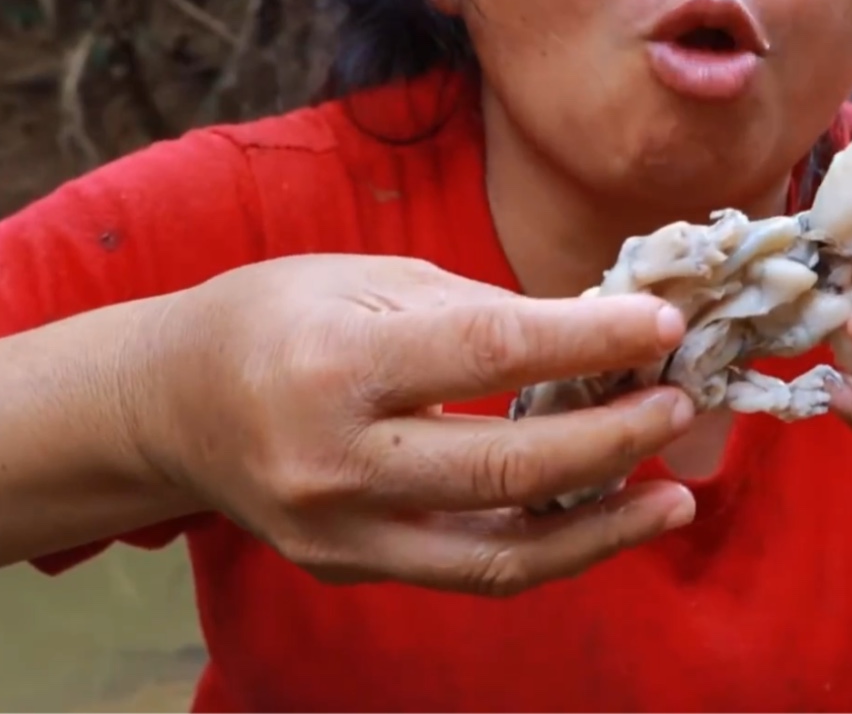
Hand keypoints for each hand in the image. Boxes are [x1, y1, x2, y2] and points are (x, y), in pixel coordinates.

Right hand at [128, 254, 695, 594]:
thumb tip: (597, 337)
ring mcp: (340, 532)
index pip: (493, 351)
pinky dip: (549, 549)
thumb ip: (483, 312)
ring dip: (604, 527)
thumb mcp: (372, 281)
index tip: (666, 325)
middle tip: (678, 405)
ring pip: (500, 552)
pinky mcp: (351, 568)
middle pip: (509, 466)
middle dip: (614, 438)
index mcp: (338, 362)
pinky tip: (606, 520)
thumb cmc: (280, 318)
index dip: (592, 339)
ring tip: (674, 498)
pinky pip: (469, 569)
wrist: (172, 403)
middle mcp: (335, 460)